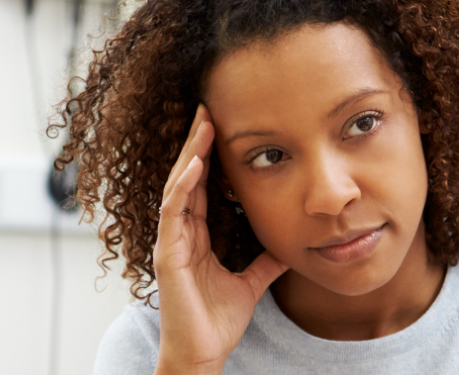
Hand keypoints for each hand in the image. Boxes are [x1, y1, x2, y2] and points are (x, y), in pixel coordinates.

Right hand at [153, 105, 289, 374]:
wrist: (203, 353)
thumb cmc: (218, 322)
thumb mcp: (251, 281)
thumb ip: (266, 260)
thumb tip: (292, 243)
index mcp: (195, 237)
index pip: (202, 186)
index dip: (209, 156)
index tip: (221, 125)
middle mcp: (179, 234)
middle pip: (186, 177)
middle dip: (196, 143)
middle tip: (208, 108)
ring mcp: (170, 243)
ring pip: (177, 187)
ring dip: (189, 155)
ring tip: (203, 125)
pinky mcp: (167, 256)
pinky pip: (173, 212)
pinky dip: (183, 187)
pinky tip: (194, 165)